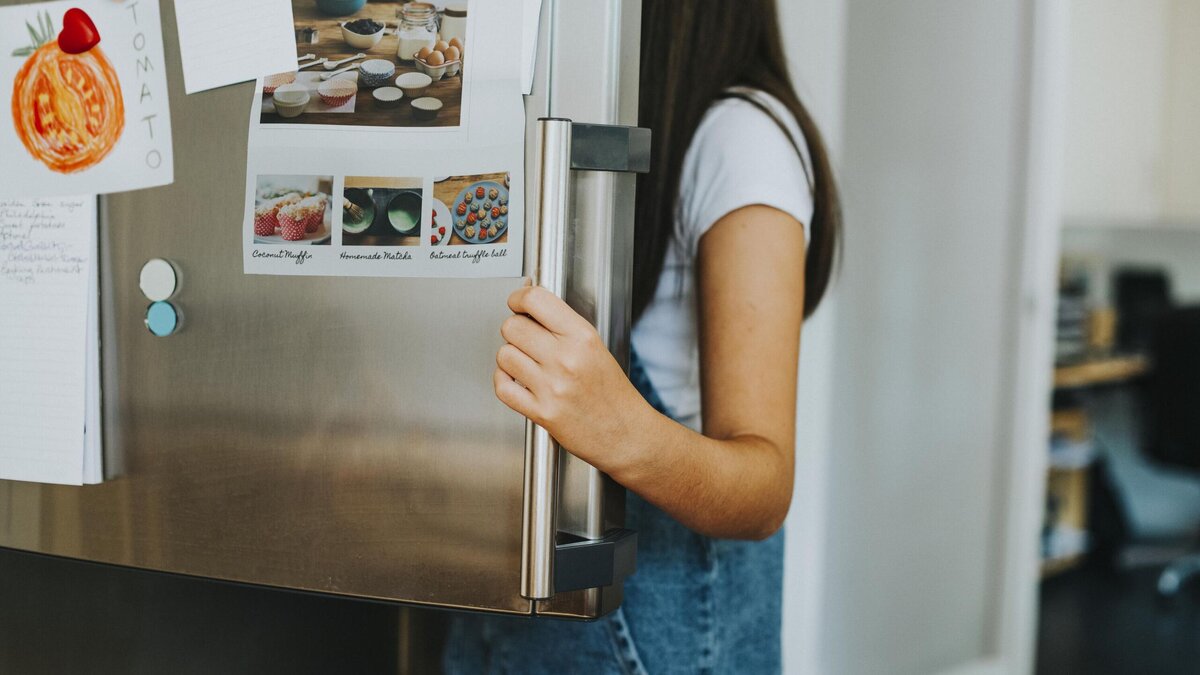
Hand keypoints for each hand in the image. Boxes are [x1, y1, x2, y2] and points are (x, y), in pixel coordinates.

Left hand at [495, 284, 648, 471]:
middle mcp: (566, 359)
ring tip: (525, 363)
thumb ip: (564, 327)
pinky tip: (516, 380)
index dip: (519, 298)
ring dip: (510, 357)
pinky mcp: (542, 412)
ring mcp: (552, 386)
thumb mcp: (596, 347)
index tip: (517, 303)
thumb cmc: (613, 394)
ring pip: (504, 355)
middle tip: (525, 338)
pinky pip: (503, 387)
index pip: (536, 300)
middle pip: (513, 326)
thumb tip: (529, 307)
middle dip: (515, 330)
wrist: (626, 434)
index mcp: (582, 337)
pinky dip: (503, 381)